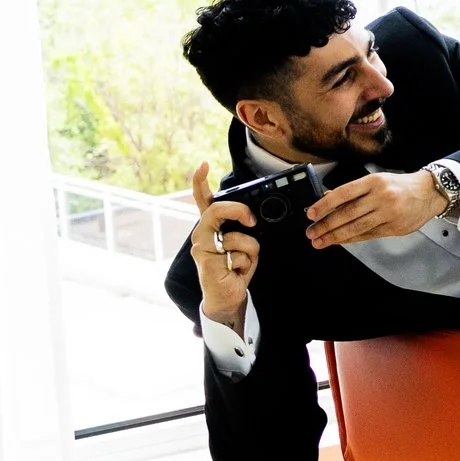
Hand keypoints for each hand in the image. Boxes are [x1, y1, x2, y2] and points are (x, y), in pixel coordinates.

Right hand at [188, 162, 259, 330]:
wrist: (229, 296)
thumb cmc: (237, 267)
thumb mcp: (246, 241)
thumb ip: (246, 227)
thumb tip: (258, 215)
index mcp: (213, 227)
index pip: (203, 200)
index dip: (201, 182)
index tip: (204, 164)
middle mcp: (202, 234)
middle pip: (216, 210)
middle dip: (238, 211)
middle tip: (252, 220)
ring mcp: (202, 247)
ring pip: (235, 236)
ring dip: (250, 250)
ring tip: (243, 262)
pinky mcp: (206, 261)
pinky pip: (238, 254)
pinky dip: (247, 264)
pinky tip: (237, 272)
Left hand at [306, 170, 448, 248]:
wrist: (430, 192)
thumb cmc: (401, 186)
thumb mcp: (377, 180)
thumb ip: (354, 191)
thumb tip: (327, 201)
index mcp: (375, 181)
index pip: (344, 193)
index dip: (324, 205)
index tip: (311, 214)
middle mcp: (382, 196)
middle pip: (347, 213)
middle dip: (325, 225)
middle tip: (311, 232)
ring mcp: (389, 213)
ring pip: (356, 227)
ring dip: (334, 236)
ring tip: (320, 240)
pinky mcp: (394, 228)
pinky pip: (367, 235)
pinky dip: (351, 239)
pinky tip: (339, 241)